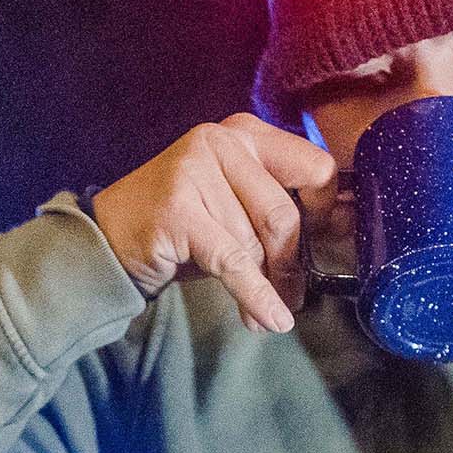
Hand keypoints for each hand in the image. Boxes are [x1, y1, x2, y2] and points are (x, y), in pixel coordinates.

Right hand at [88, 115, 337, 333]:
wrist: (108, 239)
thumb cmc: (182, 226)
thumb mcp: (235, 204)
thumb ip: (280, 207)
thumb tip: (344, 225)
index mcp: (244, 132)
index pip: (313, 168)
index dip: (325, 213)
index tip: (324, 243)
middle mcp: (221, 141)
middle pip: (284, 214)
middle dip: (292, 264)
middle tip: (295, 294)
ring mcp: (195, 172)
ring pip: (256, 243)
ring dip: (268, 286)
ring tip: (267, 311)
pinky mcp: (178, 211)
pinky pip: (233, 262)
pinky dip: (255, 296)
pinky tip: (268, 319)